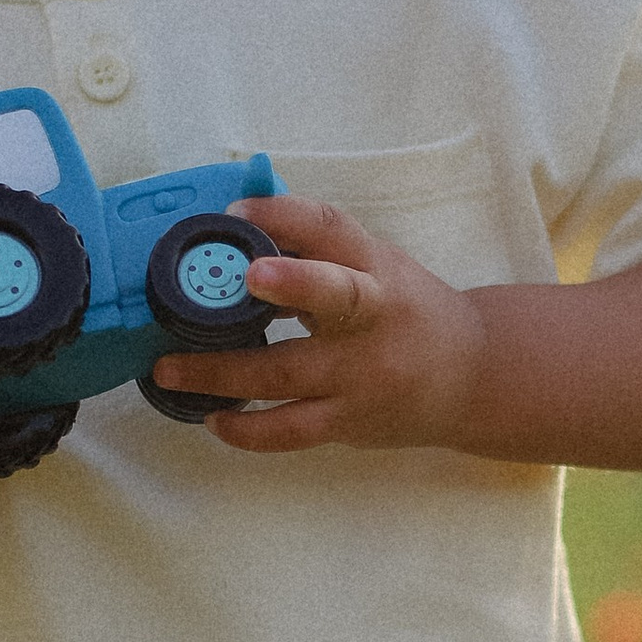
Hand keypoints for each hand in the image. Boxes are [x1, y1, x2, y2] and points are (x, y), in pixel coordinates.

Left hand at [150, 197, 484, 454]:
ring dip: (222, 373)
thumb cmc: (407, 310)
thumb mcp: (377, 267)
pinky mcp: (351, 420)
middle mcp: (373, 316)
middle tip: (246, 276)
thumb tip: (236, 232)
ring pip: (289, 374)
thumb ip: (318, 253)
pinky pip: (292, 430)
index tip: (237, 211)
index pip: (333, 229)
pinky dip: (248, 429)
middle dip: (293, 284)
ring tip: (168, 369)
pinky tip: (214, 419)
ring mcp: (362, 374)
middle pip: (336, 296)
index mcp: (375, 267)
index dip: (286, 216)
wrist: (473, 376)